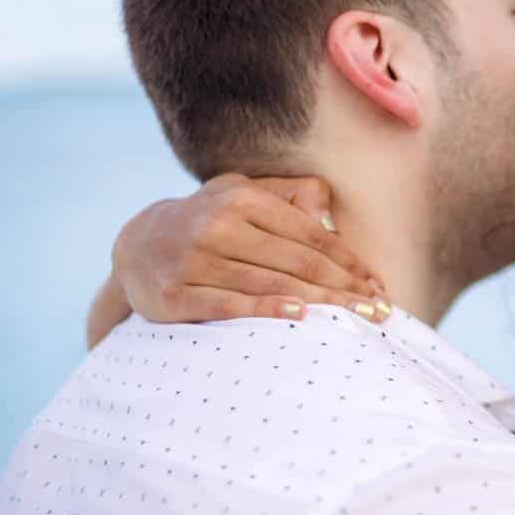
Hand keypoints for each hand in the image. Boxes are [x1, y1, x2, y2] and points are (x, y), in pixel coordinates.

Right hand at [111, 174, 388, 323]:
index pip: (310, 236)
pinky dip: (265, 311)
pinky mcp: (174, 294)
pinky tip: (299, 317)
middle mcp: (217, 225)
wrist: (135, 246)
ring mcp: (193, 260)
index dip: (350, 263)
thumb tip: (328, 212)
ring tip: (356, 319)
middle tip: (379, 311)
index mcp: (242, 199)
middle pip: (297, 263)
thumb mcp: (242, 195)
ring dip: (320, 304)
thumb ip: (289, 196)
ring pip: (270, 285)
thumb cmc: (210, 223)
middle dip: (345, 288)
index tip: (378, 287)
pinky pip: (229, 305)